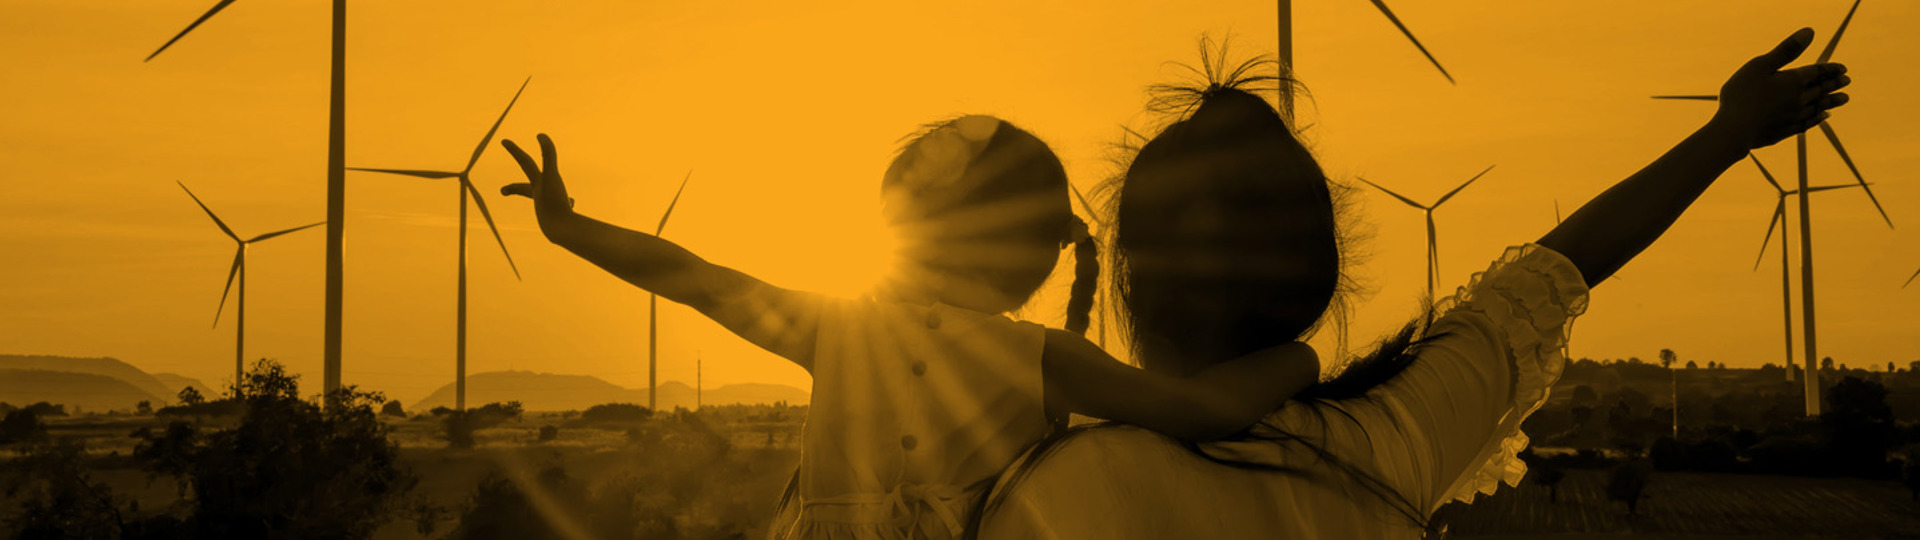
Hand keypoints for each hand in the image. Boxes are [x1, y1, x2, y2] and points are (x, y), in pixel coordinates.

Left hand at [501, 134, 576, 242]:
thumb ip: (548, 154)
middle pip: (524, 189)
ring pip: (551, 197)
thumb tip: (540, 135)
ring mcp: (547, 208)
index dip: (515, 150)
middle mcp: (539, 196)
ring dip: (556, 195)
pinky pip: (565, 207)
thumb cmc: (555, 204)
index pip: (524, 162)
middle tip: (503, 191)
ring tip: (565, 200)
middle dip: (514, 188)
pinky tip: (570, 208)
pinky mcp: (557, 217)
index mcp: (536, 184)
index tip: (503, 141)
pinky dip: (568, 205)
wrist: (562, 233)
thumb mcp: (552, 176)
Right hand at [1710, 28, 1850, 148]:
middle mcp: (1799, 99)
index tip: (1843, 69)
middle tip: (1847, 81)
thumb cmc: (1742, 95)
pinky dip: (1819, 118)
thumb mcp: (1760, 66)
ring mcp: (1794, 116)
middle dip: (1835, 84)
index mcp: (1793, 81)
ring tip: (1845, 99)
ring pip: (1819, 106)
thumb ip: (1786, 50)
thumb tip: (1809, 32)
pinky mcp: (1786, 131)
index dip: (1831, 69)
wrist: (1735, 130)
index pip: (1817, 72)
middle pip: (1822, 89)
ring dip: (1833, 101)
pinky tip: (1823, 116)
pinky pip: (1809, 123)